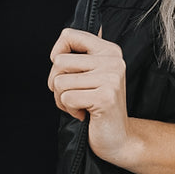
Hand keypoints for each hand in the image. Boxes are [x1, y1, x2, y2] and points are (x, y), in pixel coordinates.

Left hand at [48, 26, 132, 165]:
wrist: (118, 138)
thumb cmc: (97, 106)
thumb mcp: (89, 76)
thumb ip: (78, 58)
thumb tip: (61, 43)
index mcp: (109, 51)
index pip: (69, 35)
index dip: (57, 53)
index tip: (65, 70)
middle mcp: (113, 61)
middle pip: (59, 61)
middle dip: (57, 83)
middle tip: (74, 95)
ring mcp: (111, 79)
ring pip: (59, 82)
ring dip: (63, 99)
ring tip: (80, 105)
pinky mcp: (105, 97)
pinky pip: (67, 98)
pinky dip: (70, 110)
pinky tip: (85, 114)